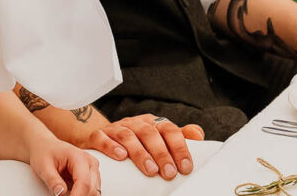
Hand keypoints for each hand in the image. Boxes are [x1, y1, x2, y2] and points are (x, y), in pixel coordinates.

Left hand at [27, 130, 99, 195]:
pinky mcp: (91, 176)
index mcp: (79, 157)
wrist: (45, 146)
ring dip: (82, 195)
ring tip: (68, 194)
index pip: (84, 182)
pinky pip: (92, 191)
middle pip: (92, 188)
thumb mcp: (43, 166)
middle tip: (62, 195)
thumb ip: (52, 180)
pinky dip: (83, 194)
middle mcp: (89, 162)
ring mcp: (92, 169)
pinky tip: (72, 193)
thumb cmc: (45, 152)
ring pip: (94, 191)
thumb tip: (61, 193)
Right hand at [84, 114, 202, 179]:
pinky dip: (111, 146)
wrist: (101, 137)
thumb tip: (198, 134)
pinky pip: (102, 138)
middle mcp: (134, 123)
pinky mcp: (98, 136)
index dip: (178, 147)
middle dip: (161, 153)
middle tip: (169, 173)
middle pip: (149, 133)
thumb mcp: (157, 137)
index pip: (168, 129)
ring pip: (128, 136)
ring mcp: (115, 128)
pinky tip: (121, 156)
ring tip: (150, 170)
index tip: (185, 167)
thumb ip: (178, 135)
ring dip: (140, 153)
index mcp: (151, 123)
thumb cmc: (135, 141)